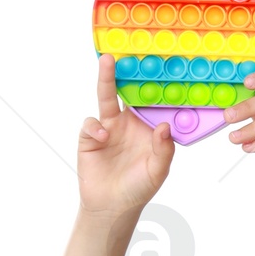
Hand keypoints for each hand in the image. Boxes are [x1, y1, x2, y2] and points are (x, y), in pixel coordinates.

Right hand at [78, 53, 173, 216]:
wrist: (111, 207)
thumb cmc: (139, 188)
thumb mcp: (157, 171)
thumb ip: (164, 149)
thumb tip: (164, 126)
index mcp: (148, 127)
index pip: (153, 101)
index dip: (157, 85)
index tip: (164, 65)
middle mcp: (129, 122)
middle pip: (128, 91)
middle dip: (128, 71)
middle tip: (129, 48)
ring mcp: (108, 126)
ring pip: (107, 97)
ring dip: (106, 78)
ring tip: (108, 61)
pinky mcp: (90, 135)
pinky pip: (91, 123)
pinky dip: (96, 127)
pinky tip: (103, 136)